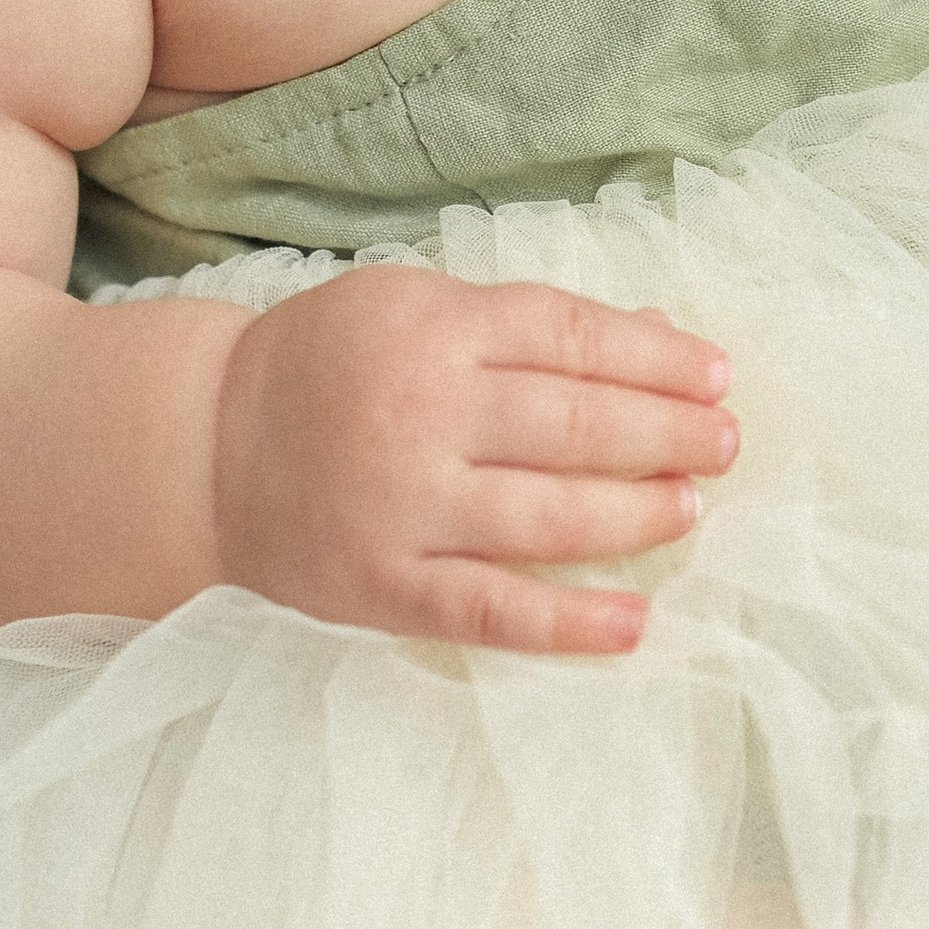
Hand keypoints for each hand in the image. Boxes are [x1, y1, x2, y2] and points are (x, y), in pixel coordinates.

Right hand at [209, 263, 737, 654]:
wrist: (201, 447)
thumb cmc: (327, 361)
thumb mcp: (416, 305)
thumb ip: (522, 323)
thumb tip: (649, 332)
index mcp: (435, 329)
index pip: (573, 338)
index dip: (656, 356)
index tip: (716, 373)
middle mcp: (425, 414)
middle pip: (574, 423)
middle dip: (666, 432)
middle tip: (727, 442)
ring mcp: (404, 506)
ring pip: (546, 514)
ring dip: (634, 513)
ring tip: (690, 508)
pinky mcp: (383, 585)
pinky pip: (489, 608)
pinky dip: (566, 621)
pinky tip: (631, 624)